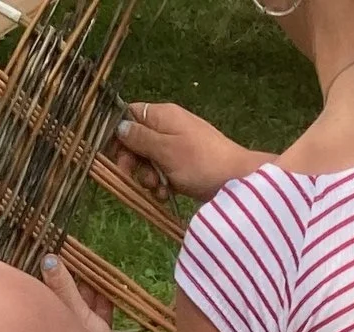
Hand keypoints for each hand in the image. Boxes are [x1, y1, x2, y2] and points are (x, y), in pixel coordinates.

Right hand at [113, 100, 255, 201]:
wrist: (236, 180)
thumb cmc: (199, 162)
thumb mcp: (165, 149)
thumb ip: (140, 138)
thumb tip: (119, 127)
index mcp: (162, 115)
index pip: (130, 115)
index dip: (119, 135)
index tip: (116, 156)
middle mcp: (168, 127)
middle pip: (138, 141)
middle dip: (134, 162)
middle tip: (137, 178)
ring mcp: (178, 146)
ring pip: (150, 160)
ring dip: (148, 177)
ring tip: (158, 188)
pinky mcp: (185, 165)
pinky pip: (164, 172)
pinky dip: (162, 184)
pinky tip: (167, 195)